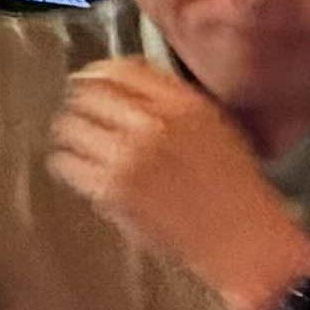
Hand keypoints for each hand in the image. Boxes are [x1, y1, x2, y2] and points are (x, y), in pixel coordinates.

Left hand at [43, 58, 309, 309]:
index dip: (99, 74)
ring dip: (71, 133)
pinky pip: (66, 163)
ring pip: (69, 126)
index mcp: (182, 103)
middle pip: (87, 92)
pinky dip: (68, 164)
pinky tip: (80, 170)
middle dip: (81, 103)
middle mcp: (153, 123)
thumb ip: (173, 100)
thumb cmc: (236, 190)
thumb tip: (127, 87)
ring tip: (79, 143)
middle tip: (82, 115)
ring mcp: (129, 156)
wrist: (243, 241)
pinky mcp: (111, 189)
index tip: (92, 82)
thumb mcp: (216, 127)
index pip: (120, 68)